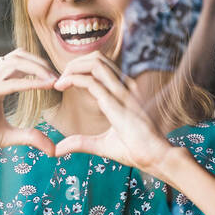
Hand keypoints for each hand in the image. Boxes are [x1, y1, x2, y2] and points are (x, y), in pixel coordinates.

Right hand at [0, 49, 57, 158]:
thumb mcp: (9, 135)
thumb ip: (30, 137)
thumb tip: (53, 150)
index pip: (18, 61)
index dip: (39, 65)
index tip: (56, 78)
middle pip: (19, 55)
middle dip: (42, 63)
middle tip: (59, 76)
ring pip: (15, 62)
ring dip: (38, 68)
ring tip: (54, 80)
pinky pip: (11, 82)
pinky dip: (30, 82)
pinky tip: (45, 86)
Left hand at [51, 52, 181, 178]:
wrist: (156, 157)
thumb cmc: (135, 150)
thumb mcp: (102, 144)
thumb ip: (80, 142)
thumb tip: (57, 149)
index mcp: (124, 91)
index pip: (101, 66)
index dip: (80, 68)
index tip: (63, 82)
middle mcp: (124, 86)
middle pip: (97, 58)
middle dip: (74, 63)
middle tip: (59, 80)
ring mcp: (122, 92)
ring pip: (94, 63)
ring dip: (72, 68)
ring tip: (59, 82)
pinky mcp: (116, 102)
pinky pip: (91, 82)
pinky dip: (72, 79)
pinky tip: (60, 86)